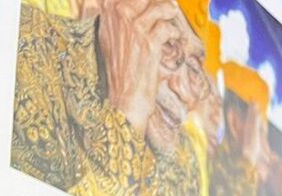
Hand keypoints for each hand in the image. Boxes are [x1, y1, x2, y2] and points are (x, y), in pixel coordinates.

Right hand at [97, 0, 181, 132]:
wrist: (123, 100)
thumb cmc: (120, 73)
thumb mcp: (111, 41)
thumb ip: (117, 19)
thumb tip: (129, 6)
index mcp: (107, 14)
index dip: (143, 0)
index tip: (149, 3)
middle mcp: (118, 16)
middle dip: (158, 2)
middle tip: (166, 8)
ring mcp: (134, 28)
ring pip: (159, 6)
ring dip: (169, 12)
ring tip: (171, 17)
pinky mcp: (149, 42)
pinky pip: (168, 26)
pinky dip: (174, 32)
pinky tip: (173, 39)